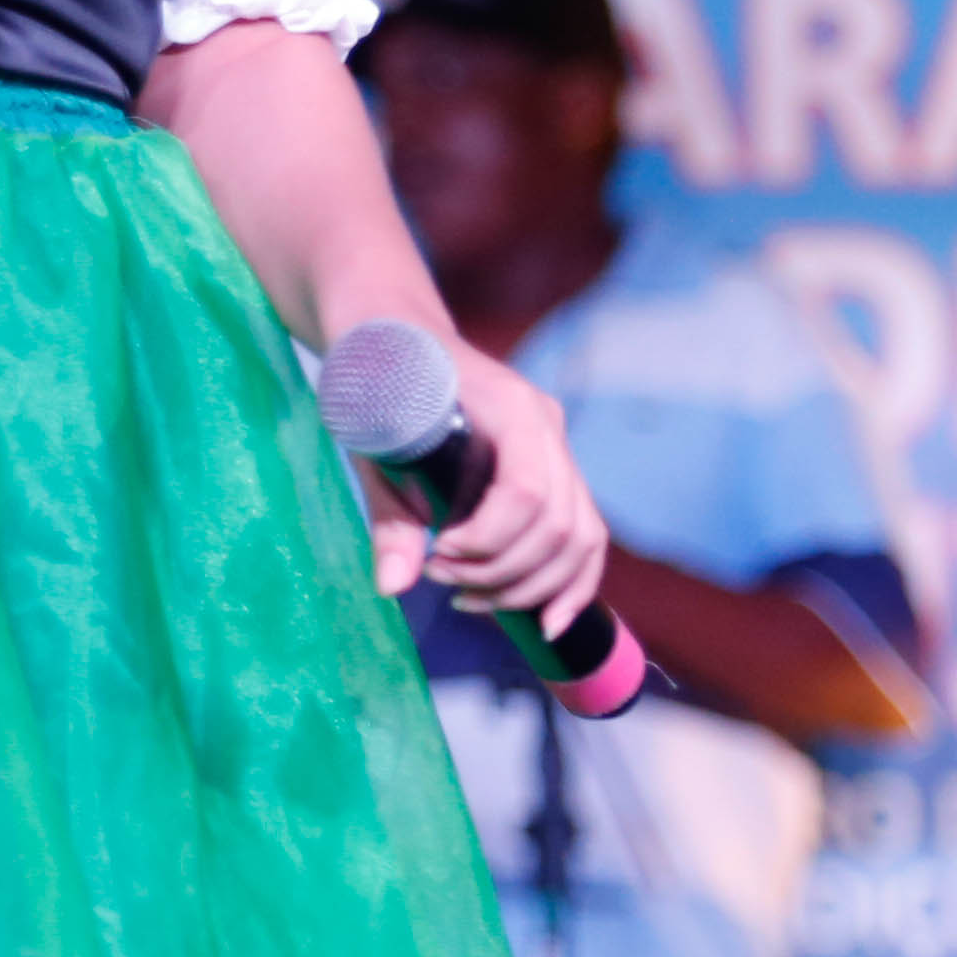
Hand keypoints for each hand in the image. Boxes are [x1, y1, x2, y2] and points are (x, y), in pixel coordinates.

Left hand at [394, 340, 608, 636]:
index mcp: (510, 406)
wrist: (390, 334)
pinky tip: (544, 623)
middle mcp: (546, 426)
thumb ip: (389, 516)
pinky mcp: (555, 471)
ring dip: (528, 586)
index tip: (436, 555)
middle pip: (560, 524)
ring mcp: (557, 448)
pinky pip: (584, 535)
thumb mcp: (372, 446)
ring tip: (465, 599)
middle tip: (440, 581)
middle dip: (502, 572)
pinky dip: (570, 583)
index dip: (487, 541)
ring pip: (580, 537)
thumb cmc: (377, 381)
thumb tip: (395, 585)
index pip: (527, 492)